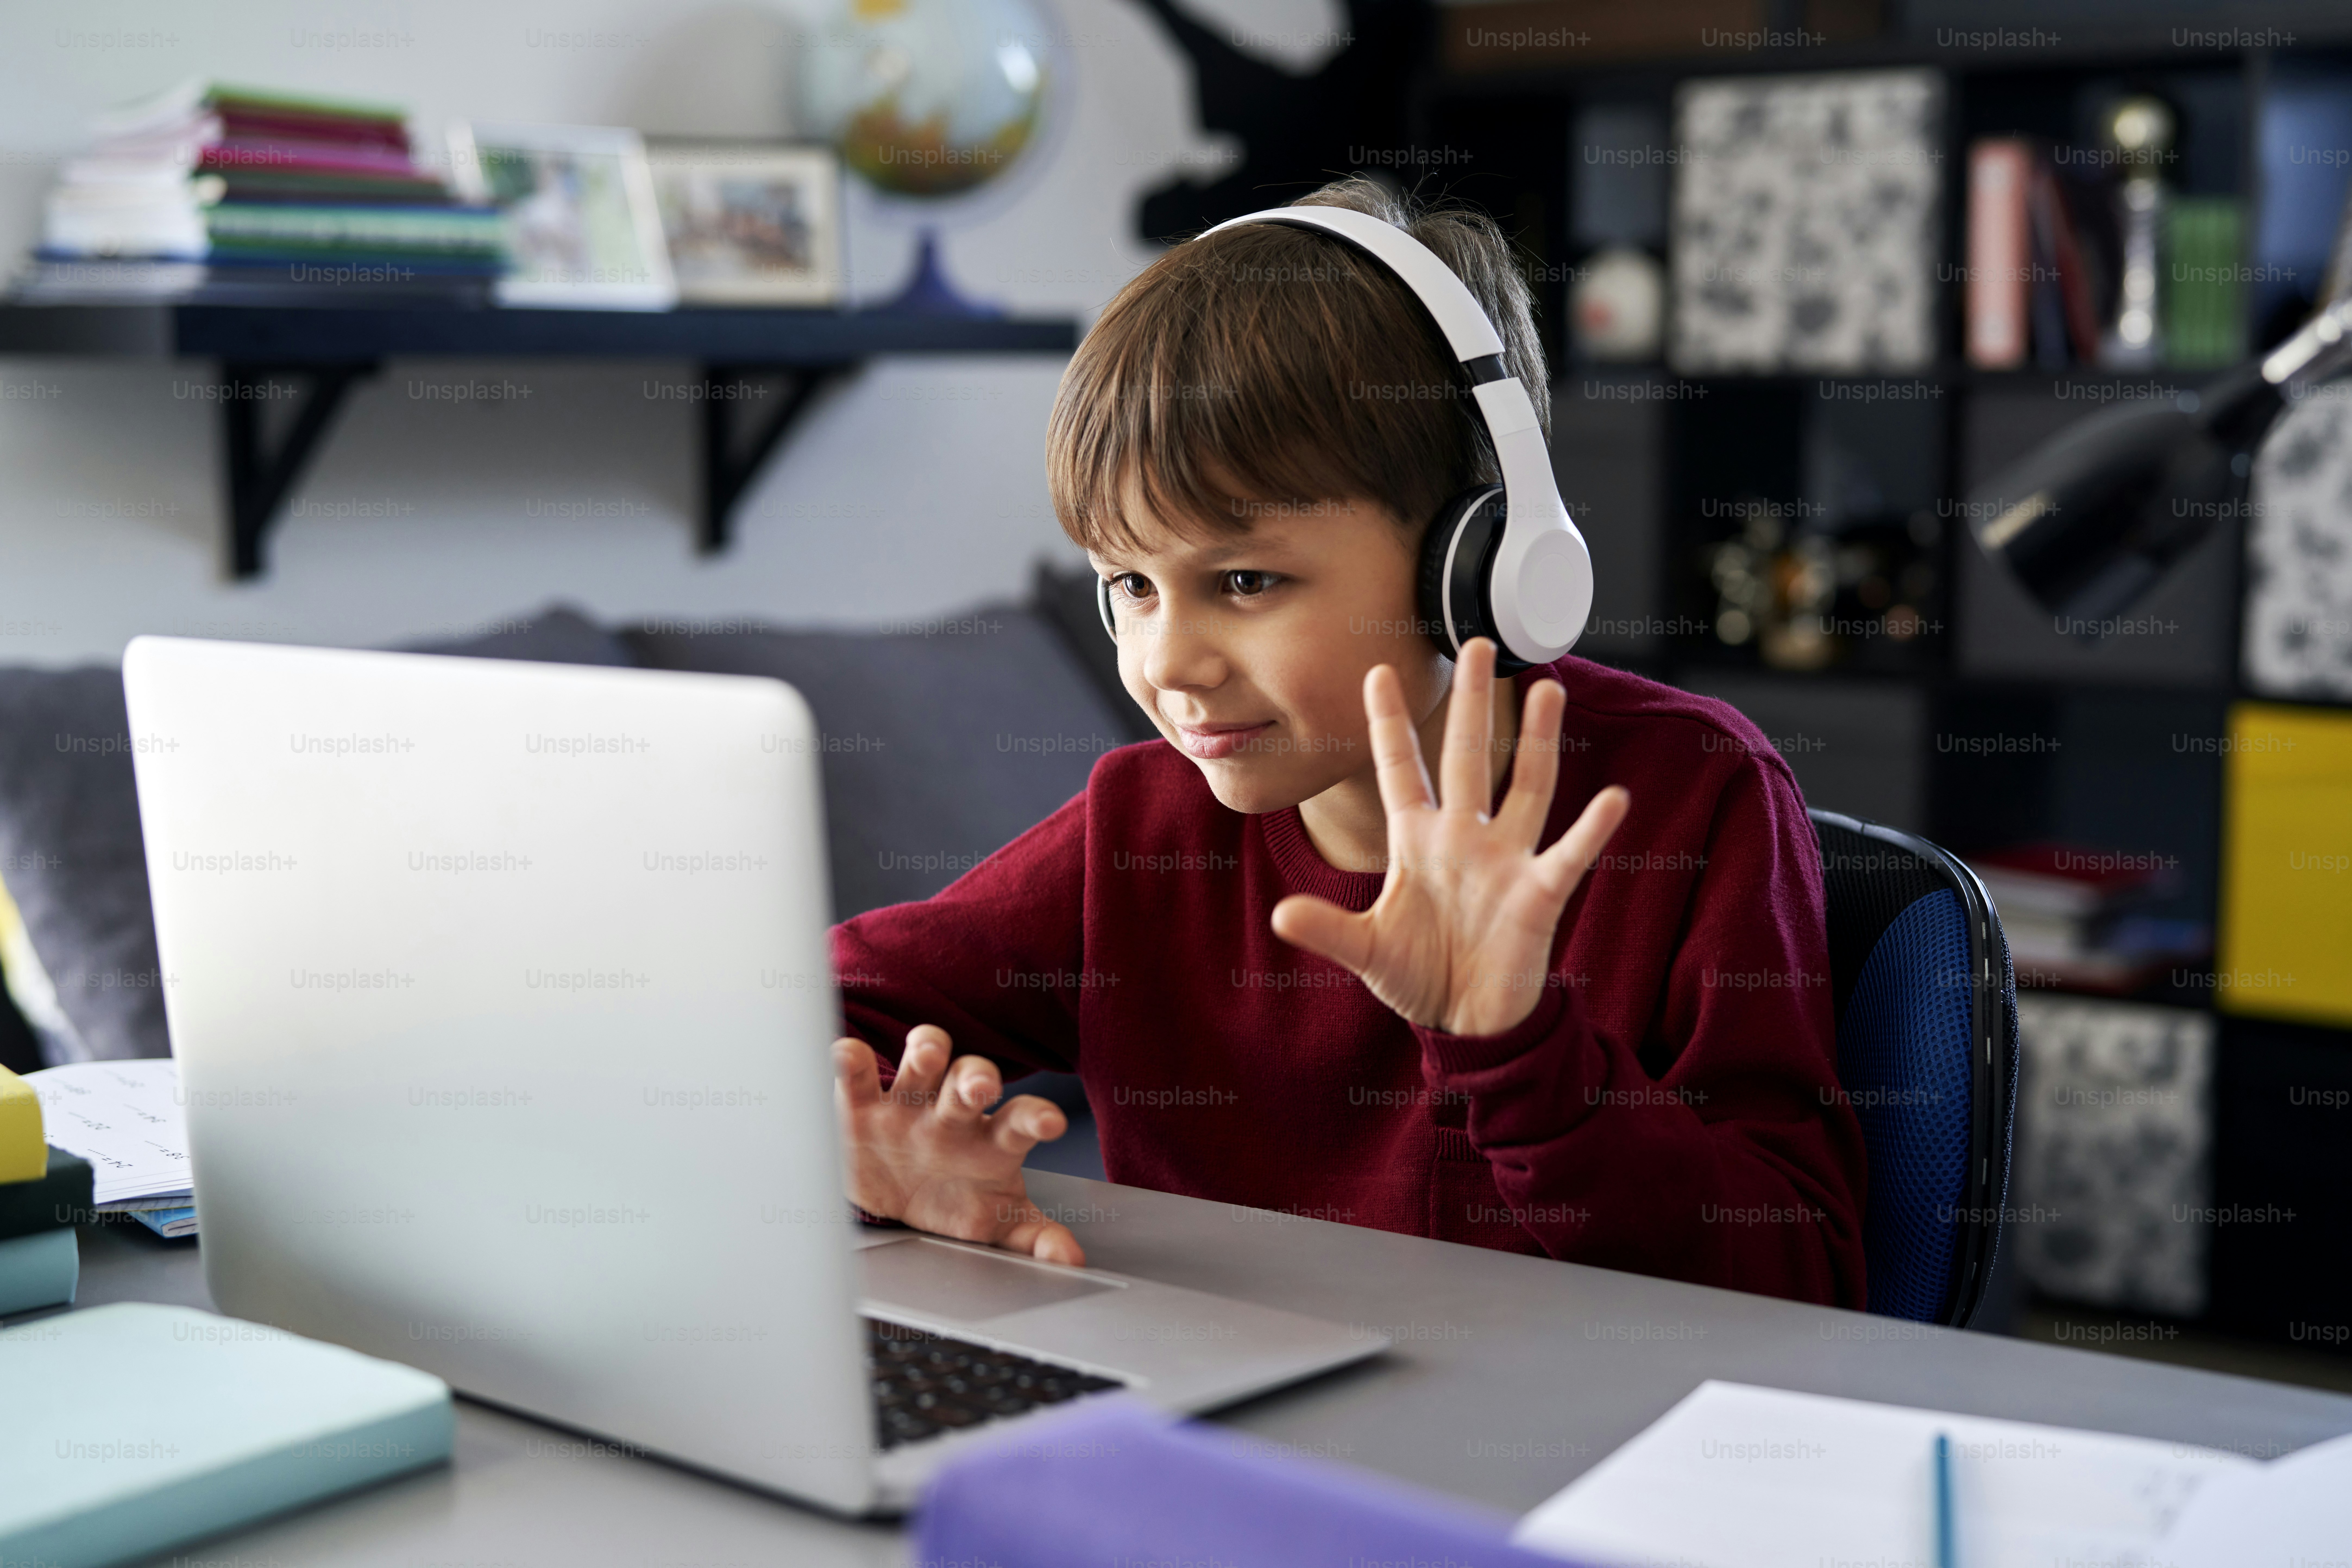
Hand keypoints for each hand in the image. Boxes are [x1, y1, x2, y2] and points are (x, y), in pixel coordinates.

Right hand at [832, 1023, 1084, 1265]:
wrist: (889, 1199)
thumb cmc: (952, 1198)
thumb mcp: (992, 1222)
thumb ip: (1032, 1236)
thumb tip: (1069, 1260)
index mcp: (990, 1140)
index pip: (1021, 1120)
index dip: (1036, 1117)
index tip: (1051, 1123)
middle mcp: (953, 1112)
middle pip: (971, 1079)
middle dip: (977, 1077)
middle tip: (981, 1086)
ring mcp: (908, 1102)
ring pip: (922, 1061)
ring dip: (926, 1050)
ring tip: (927, 1055)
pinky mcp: (860, 1104)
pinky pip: (858, 1072)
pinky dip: (851, 1059)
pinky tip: (847, 1056)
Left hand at [1270, 638, 1630, 1037]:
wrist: (1466, 1022)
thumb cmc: (1419, 977)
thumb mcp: (1367, 951)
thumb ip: (1328, 930)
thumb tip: (1281, 916)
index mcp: (1417, 843)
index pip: (1400, 769)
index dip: (1389, 724)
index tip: (1376, 671)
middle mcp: (1464, 839)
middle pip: (1468, 757)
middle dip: (1473, 703)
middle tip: (1478, 642)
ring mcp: (1505, 861)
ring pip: (1526, 786)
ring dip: (1537, 739)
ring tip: (1548, 686)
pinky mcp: (1539, 895)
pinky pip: (1568, 855)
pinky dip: (1592, 830)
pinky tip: (1613, 798)